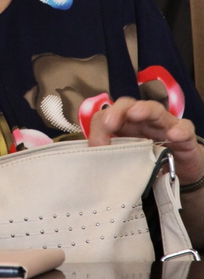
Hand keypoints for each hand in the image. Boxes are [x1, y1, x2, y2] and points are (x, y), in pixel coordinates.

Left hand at [88, 96, 203, 185]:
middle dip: (117, 111)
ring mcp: (165, 126)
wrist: (181, 172)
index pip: (109, 116)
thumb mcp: (128, 161)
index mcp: (125, 126)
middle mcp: (144, 121)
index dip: (100, 127)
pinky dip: (179, 130)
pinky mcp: (186, 138)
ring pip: (155, 110)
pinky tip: (173, 135)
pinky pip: (184, 129)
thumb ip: (112, 157)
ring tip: (135, 113)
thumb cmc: (150, 161)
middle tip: (109, 123)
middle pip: (128, 106)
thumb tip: (93, 161)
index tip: (96, 144)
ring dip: (144, 109)